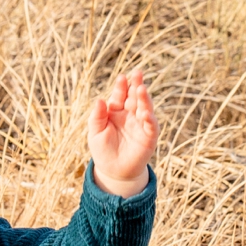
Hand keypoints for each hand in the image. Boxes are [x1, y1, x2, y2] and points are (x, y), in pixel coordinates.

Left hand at [87, 72, 157, 196]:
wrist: (113, 171)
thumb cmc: (103, 150)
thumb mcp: (95, 132)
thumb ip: (97, 117)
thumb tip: (100, 100)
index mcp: (116, 111)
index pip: (120, 95)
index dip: (121, 86)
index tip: (122, 77)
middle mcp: (130, 115)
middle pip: (135, 97)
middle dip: (136, 85)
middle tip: (137, 73)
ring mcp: (140, 124)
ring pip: (144, 107)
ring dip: (144, 98)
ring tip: (141, 88)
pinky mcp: (148, 136)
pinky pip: (150, 125)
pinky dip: (149, 118)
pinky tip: (145, 112)